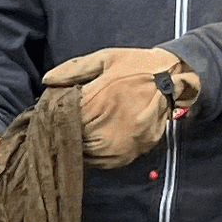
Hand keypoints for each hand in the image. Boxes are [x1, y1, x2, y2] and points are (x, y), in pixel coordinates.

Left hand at [44, 46, 198, 165]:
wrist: (174, 77)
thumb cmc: (137, 65)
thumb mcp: (105, 58)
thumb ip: (74, 69)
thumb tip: (47, 80)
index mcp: (101, 97)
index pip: (65, 117)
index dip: (55, 116)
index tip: (51, 114)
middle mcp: (111, 123)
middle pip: (74, 138)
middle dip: (66, 132)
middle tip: (66, 124)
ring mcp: (123, 142)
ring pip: (87, 154)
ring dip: (80, 146)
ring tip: (81, 132)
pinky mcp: (133, 152)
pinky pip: (104, 162)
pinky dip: (95, 155)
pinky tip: (95, 141)